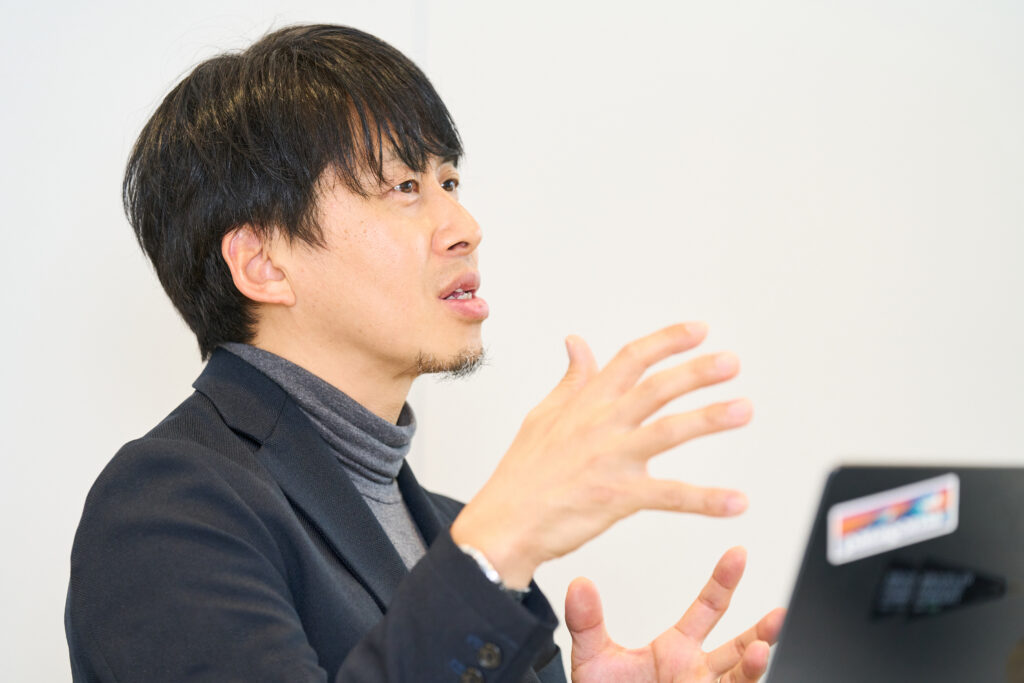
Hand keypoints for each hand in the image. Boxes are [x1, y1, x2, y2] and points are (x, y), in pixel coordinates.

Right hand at [451, 323, 752, 587]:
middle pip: (656, 388)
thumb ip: (571, 380)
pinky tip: (735, 501)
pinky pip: (669, 495)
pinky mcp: (618, 496)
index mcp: (585, 403)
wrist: (504, 524)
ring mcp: (611, 458)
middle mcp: (601, 424)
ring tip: (743, 409)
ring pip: (668, 430)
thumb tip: (577, 343)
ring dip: (710, 419)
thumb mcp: (542, 416)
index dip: (666, 342)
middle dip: (697, 372)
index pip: (630, 359)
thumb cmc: (521, 474)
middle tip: (731, 362)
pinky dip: (704, 499)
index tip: (698, 331)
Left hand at [566, 547, 784, 681]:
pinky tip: (752, 668)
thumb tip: (578, 584)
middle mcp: (697, 670)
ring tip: (763, 648)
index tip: (738, 553)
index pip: (709, 607)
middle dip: (761, 629)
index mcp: (677, 648)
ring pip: (740, 679)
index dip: (724, 580)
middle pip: (738, 645)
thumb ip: (588, 623)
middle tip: (779, 612)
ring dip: (755, 666)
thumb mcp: (594, 658)